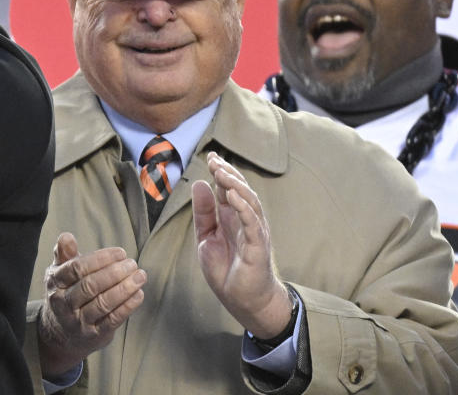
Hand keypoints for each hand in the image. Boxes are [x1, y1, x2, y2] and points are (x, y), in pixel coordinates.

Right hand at [37, 232, 145, 377]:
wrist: (59, 333)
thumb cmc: (65, 293)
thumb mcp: (59, 273)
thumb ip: (64, 253)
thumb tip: (66, 236)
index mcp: (55, 283)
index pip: (77, 268)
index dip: (100, 259)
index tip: (120, 252)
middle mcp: (64, 304)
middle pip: (90, 286)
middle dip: (114, 274)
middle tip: (132, 263)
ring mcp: (78, 321)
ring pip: (103, 304)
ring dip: (124, 289)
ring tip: (140, 276)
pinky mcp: (93, 335)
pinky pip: (112, 320)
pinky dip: (127, 306)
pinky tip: (139, 294)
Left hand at [192, 152, 292, 338]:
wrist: (244, 301)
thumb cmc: (228, 270)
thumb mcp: (206, 238)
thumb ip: (204, 213)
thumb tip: (199, 183)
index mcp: (232, 217)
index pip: (228, 188)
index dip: (221, 171)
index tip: (210, 156)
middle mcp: (245, 220)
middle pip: (240, 189)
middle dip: (227, 173)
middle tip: (214, 160)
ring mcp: (253, 231)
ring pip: (249, 201)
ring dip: (235, 185)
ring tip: (221, 172)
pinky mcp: (257, 246)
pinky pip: (252, 222)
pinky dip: (243, 207)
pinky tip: (233, 194)